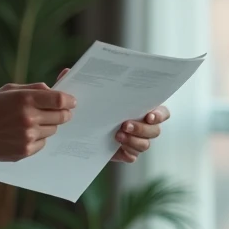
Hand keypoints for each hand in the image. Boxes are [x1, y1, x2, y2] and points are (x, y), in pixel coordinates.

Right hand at [0, 82, 76, 161]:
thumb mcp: (9, 90)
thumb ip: (34, 88)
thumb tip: (55, 89)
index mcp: (25, 99)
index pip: (60, 100)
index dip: (69, 101)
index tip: (71, 102)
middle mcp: (28, 118)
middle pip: (61, 117)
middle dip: (63, 114)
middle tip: (59, 112)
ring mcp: (27, 136)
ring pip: (52, 131)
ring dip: (47, 126)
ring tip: (31, 123)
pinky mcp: (25, 151)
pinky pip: (42, 144)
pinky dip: (38, 139)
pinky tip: (23, 134)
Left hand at [53, 68, 169, 164]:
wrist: (83, 127)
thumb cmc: (92, 104)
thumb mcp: (87, 92)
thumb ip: (80, 82)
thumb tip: (66, 71)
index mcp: (142, 108)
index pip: (162, 112)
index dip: (159, 114)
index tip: (148, 114)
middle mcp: (144, 125)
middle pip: (155, 131)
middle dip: (142, 128)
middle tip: (124, 125)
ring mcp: (136, 140)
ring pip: (145, 144)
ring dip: (133, 141)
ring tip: (117, 135)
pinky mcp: (125, 153)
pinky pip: (132, 157)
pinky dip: (127, 153)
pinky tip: (117, 148)